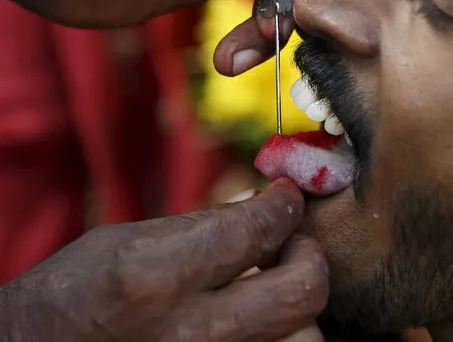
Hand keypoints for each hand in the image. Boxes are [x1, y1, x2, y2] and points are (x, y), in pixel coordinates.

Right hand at [0, 179, 327, 341]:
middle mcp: (192, 334)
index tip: (286, 198)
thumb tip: (261, 205)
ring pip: (305, 339)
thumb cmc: (71, 298)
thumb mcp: (125, 243)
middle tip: (287, 245)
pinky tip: (255, 319)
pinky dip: (280, 335)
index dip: (282, 205)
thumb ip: (201, 225)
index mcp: (157, 277)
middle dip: (307, 256)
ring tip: (269, 291)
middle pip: (302, 290)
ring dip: (296, 309)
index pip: (255, 230)